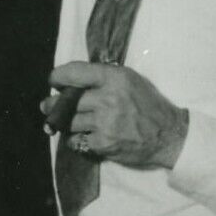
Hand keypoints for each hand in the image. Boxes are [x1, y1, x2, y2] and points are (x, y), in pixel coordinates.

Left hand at [43, 61, 188, 169]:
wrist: (169, 135)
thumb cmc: (149, 105)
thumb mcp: (131, 80)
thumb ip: (103, 78)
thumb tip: (72, 81)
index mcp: (115, 78)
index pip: (74, 72)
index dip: (58, 77)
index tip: (53, 81)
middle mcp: (108, 98)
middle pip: (66, 100)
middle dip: (52, 104)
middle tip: (46, 106)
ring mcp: (104, 122)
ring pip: (69, 122)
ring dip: (65, 123)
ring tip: (66, 122)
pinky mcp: (103, 143)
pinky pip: (77, 140)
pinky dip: (78, 139)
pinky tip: (86, 137)